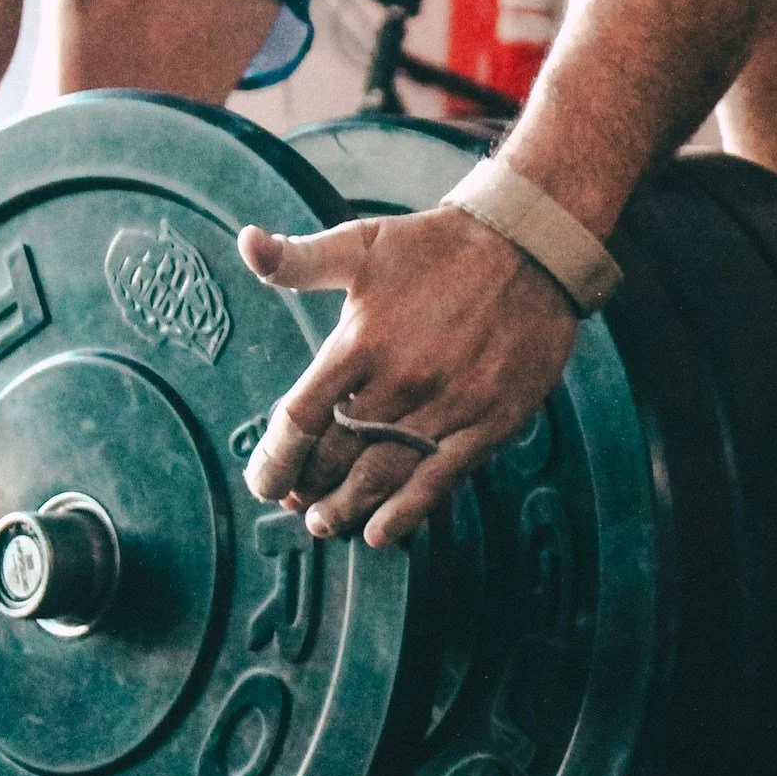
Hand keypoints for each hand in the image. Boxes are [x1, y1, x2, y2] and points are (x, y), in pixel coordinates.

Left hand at [238, 205, 582, 546]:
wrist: (530, 247)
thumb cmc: (438, 248)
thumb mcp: (361, 243)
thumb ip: (298, 259)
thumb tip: (246, 244)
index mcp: (361, 340)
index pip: (301, 417)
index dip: (275, 458)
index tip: (264, 480)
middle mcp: (401, 379)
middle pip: (338, 455)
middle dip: (308, 487)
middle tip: (296, 504)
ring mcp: (448, 405)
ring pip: (384, 474)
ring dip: (347, 507)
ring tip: (326, 522)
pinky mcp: (490, 422)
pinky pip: (440, 480)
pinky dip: (407, 512)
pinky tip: (381, 532)